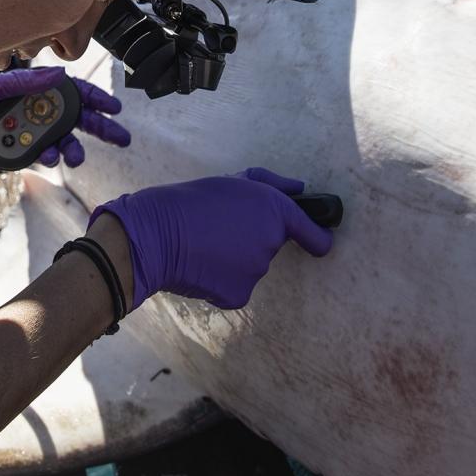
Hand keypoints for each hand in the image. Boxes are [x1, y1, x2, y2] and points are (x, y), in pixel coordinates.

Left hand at [37, 77, 128, 166]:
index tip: (115, 108)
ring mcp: (39, 131)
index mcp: (44, 88)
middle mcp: (46, 109)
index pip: (79, 91)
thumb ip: (29, 80)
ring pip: (66, 142)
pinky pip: (46, 155)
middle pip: (81, 119)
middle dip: (103, 129)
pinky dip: (51, 158)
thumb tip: (59, 73)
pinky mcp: (29, 149)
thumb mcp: (3, 82)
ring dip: (75, 151)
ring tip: (76, 159)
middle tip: (124, 140)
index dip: (99, 99)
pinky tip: (49, 157)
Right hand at [91, 167, 332, 310]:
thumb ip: (272, 183)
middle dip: (251, 239)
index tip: (320, 242)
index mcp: (275, 211)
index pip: (313, 233)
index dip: (318, 238)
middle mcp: (271, 242)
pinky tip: (200, 265)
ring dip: (233, 259)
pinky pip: (234, 288)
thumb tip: (299, 188)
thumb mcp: (232, 181)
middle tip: (220, 229)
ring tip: (204, 244)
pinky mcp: (239, 294)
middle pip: (269, 246)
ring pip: (250, 267)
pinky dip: (220, 280)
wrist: (155, 233)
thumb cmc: (190, 201)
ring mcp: (256, 271)